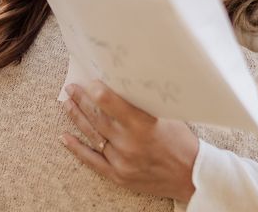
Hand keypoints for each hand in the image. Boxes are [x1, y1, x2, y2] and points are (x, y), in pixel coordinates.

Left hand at [60, 81, 198, 202]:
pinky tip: (65, 137)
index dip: (97, 90)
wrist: (192, 176)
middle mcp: (129, 143)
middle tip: (71, 88)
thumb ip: (144, 104)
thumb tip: (123, 85)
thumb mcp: (168, 116)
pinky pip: (92, 161)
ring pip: (93, 136)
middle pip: (97, 117)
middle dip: (81, 100)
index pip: (110, 103)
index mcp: (143, 125)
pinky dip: (77, 148)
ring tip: (67, 104)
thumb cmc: (182, 141)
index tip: (89, 81)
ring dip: (77, 118)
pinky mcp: (119, 176)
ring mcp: (122, 161)